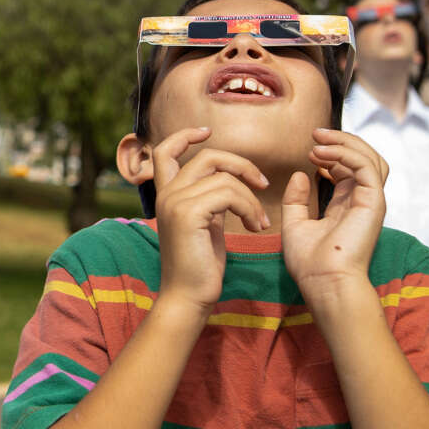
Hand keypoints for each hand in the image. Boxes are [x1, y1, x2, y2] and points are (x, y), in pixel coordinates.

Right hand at [151, 127, 269, 311]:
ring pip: (225, 178)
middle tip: (263, 184)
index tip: (206, 132)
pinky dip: (250, 207)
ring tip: (260, 222)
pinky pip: (229, 193)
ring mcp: (175, 202)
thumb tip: (229, 184)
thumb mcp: (206, 225)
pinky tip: (256, 227)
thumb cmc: (200, 267)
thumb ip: (210, 201)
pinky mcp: (188, 213)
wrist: (188, 297)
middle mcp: (167, 195)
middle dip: (241, 165)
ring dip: (252, 198)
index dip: (185, 136)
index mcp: (167, 196)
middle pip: (207, 157)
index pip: (164, 151)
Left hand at [282, 130, 388, 300]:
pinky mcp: (373, 202)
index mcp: (346, 205)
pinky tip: (323, 155)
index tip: (310, 152)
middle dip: (341, 141)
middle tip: (315, 134)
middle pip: (364, 158)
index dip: (332, 154)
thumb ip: (297, 199)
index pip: (349, 168)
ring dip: (345, 143)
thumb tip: (300, 174)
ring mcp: (370, 201)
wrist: (323, 282)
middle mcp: (361, 200)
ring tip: (319, 140)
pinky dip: (347, 154)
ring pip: (370, 158)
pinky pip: (366, 167)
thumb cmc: (310, 262)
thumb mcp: (295, 224)